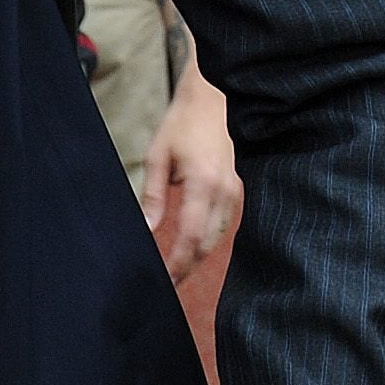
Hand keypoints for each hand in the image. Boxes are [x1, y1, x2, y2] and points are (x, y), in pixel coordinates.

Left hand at [140, 70, 239, 281]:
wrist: (212, 100)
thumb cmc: (182, 124)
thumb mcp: (158, 157)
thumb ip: (153, 197)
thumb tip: (147, 230)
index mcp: (204, 183)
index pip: (191, 236)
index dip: (178, 263)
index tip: (164, 280)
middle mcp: (225, 191)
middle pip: (207, 244)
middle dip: (187, 267)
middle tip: (167, 284)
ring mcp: (235, 191)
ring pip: (217, 238)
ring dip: (197, 256)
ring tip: (175, 271)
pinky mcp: (238, 189)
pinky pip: (224, 224)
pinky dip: (208, 240)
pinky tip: (191, 248)